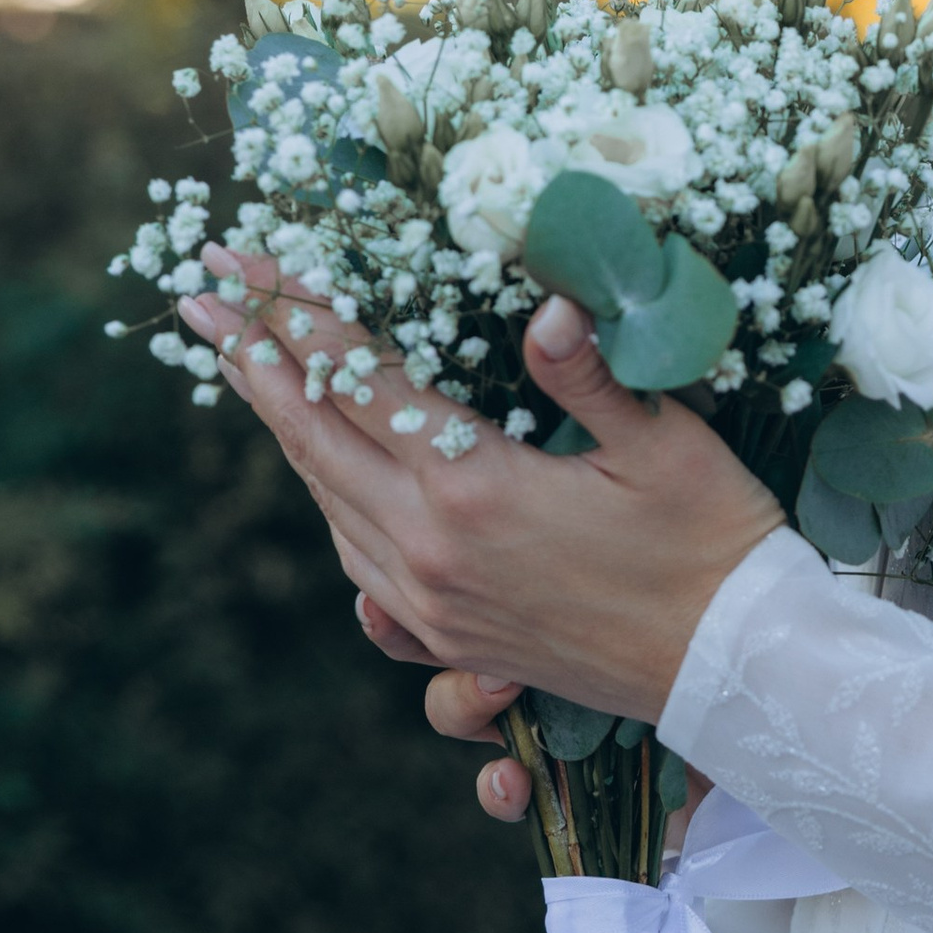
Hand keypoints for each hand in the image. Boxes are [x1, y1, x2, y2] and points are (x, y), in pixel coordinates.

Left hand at [180, 260, 786, 791]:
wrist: (733, 670)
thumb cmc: (711, 543)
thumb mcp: (665, 444)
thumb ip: (591, 374)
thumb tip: (545, 304)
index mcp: (473, 491)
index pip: (359, 382)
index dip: (297, 314)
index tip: (242, 262)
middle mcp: (430, 552)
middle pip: (315, 442)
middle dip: (253, 361)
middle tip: (199, 296)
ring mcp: (430, 605)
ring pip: (326, 503)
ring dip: (282, 429)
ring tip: (244, 367)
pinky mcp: (447, 641)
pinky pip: (358, 560)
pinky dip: (327, 499)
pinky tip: (324, 472)